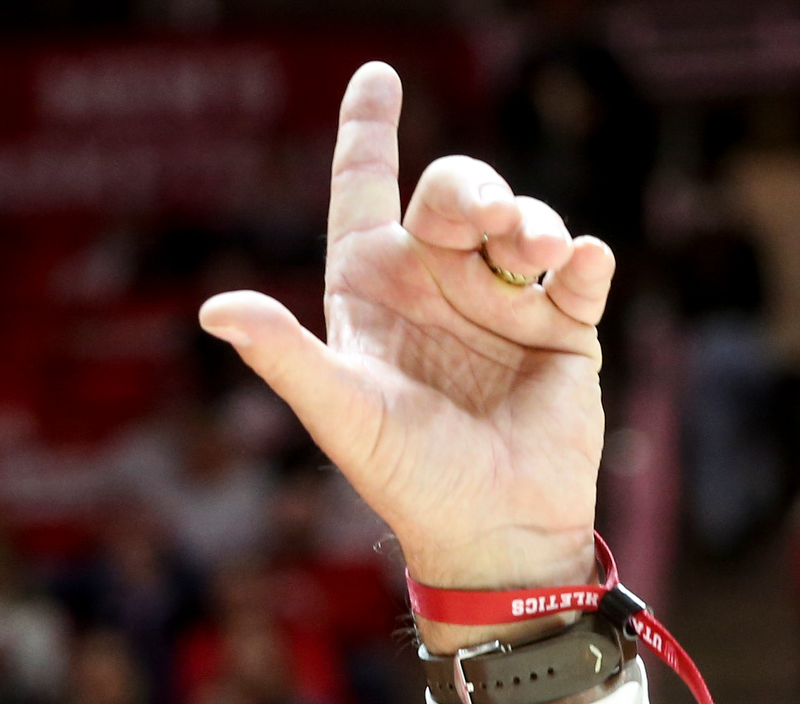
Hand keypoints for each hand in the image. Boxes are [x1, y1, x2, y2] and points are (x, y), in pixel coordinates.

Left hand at [197, 63, 609, 636]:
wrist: (492, 532)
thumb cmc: (406, 478)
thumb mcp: (341, 413)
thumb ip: (283, 357)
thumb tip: (212, 310)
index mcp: (374, 290)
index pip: (366, 190)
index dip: (368, 131)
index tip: (376, 76)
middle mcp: (438, 284)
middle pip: (454, 193)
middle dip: (474, 188)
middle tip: (490, 221)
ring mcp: (505, 304)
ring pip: (523, 221)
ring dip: (531, 223)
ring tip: (535, 259)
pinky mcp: (565, 332)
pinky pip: (583, 275)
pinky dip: (586, 262)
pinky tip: (580, 265)